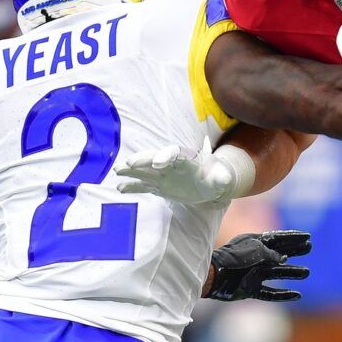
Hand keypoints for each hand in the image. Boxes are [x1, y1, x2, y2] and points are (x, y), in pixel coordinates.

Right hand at [115, 140, 252, 203]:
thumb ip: (221, 178)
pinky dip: (133, 186)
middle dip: (143, 160)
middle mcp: (172, 164)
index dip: (166, 156)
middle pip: (155, 158)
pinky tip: (120, 188)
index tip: (157, 163)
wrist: (209, 186)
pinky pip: (144, 185)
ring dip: (131, 170)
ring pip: (145, 171)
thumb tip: (224, 178)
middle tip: (130, 164)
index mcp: (187, 158)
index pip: (175, 153)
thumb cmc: (216, 179)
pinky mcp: (159, 186)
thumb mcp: (221, 179)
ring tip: (117, 170)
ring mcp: (163, 175)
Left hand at [206, 230, 310, 301]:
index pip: (278, 239)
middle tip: (309, 248)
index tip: (307, 237)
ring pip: (278, 273)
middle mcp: (256, 258)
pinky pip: (270, 293)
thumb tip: (283, 259)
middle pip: (280, 254)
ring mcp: (254, 274)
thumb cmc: (235, 258)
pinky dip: (283, 295)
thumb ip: (272, 254)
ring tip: (306, 272)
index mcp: (255, 244)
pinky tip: (297, 295)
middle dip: (295, 251)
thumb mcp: (256, 250)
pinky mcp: (250, 289)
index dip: (293, 237)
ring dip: (292, 273)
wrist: (216, 276)